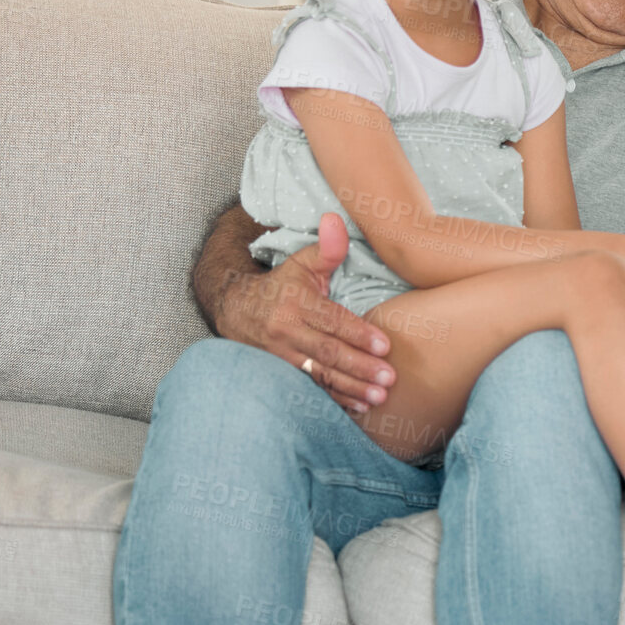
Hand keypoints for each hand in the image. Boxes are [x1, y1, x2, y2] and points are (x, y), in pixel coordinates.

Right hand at [216, 212, 396, 410]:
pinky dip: (335, 399)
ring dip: (351, 388)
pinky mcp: (282, 373)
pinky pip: (311, 389)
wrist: (235, 309)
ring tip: (379, 397)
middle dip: (360, 367)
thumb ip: (326, 248)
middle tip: (389, 378)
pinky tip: (359, 405)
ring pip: (320, 376)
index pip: (331, 321)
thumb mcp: (301, 262)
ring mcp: (282, 356)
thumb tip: (336, 219)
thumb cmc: (281, 284)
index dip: (358, 334)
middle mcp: (286, 332)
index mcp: (295, 304)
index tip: (385, 346)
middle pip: (327, 353)